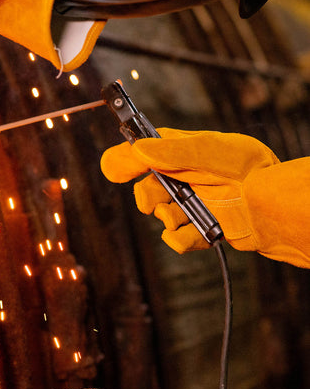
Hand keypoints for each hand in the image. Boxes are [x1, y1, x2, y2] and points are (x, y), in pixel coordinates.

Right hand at [100, 128, 279, 253]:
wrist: (272, 205)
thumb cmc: (246, 168)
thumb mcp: (207, 150)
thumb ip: (169, 152)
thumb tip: (135, 150)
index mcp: (177, 152)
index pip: (139, 151)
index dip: (124, 160)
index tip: (116, 170)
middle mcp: (180, 177)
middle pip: (144, 189)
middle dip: (149, 196)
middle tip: (159, 197)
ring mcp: (189, 203)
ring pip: (160, 215)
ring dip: (171, 216)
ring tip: (190, 213)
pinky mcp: (199, 227)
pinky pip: (176, 239)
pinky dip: (183, 237)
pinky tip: (199, 230)